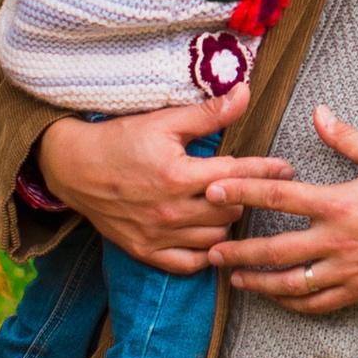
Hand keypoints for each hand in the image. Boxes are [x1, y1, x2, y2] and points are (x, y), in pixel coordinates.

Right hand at [34, 88, 297, 272]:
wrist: (72, 168)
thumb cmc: (119, 140)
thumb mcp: (163, 121)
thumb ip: (208, 114)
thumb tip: (245, 93)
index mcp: (179, 175)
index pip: (238, 175)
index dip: (267, 170)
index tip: (286, 168)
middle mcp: (171, 210)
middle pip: (232, 209)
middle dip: (247, 196)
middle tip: (255, 186)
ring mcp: (158, 235)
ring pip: (217, 238)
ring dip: (228, 222)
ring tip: (231, 206)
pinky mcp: (145, 251)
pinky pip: (190, 263)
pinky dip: (205, 253)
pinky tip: (210, 237)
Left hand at [209, 105, 357, 311]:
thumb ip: (347, 138)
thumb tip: (318, 113)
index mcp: (339, 204)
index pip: (279, 197)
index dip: (243, 192)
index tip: (214, 189)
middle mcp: (337, 241)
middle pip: (275, 250)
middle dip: (238, 251)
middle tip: (211, 250)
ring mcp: (347, 271)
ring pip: (291, 284)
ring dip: (258, 283)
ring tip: (234, 279)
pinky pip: (318, 303)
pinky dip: (293, 303)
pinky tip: (278, 298)